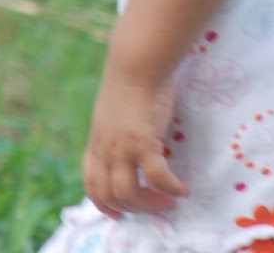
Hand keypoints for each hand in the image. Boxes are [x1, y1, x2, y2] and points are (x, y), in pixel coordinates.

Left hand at [83, 67, 186, 219]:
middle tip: (151, 207)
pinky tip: (183, 188)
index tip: (116, 212)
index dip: (102, 203)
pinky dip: (171, 188)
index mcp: (97, 140)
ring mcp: (123, 147)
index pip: (91, 182)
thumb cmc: (130, 77)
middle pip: (108, 194)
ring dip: (149, 204)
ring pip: (128, 193)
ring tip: (167, 201)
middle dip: (129, 209)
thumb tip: (128, 142)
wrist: (137, 61)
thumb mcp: (113, 110)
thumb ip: (115, 130)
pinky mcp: (143, 142)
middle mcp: (106, 148)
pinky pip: (157, 177)